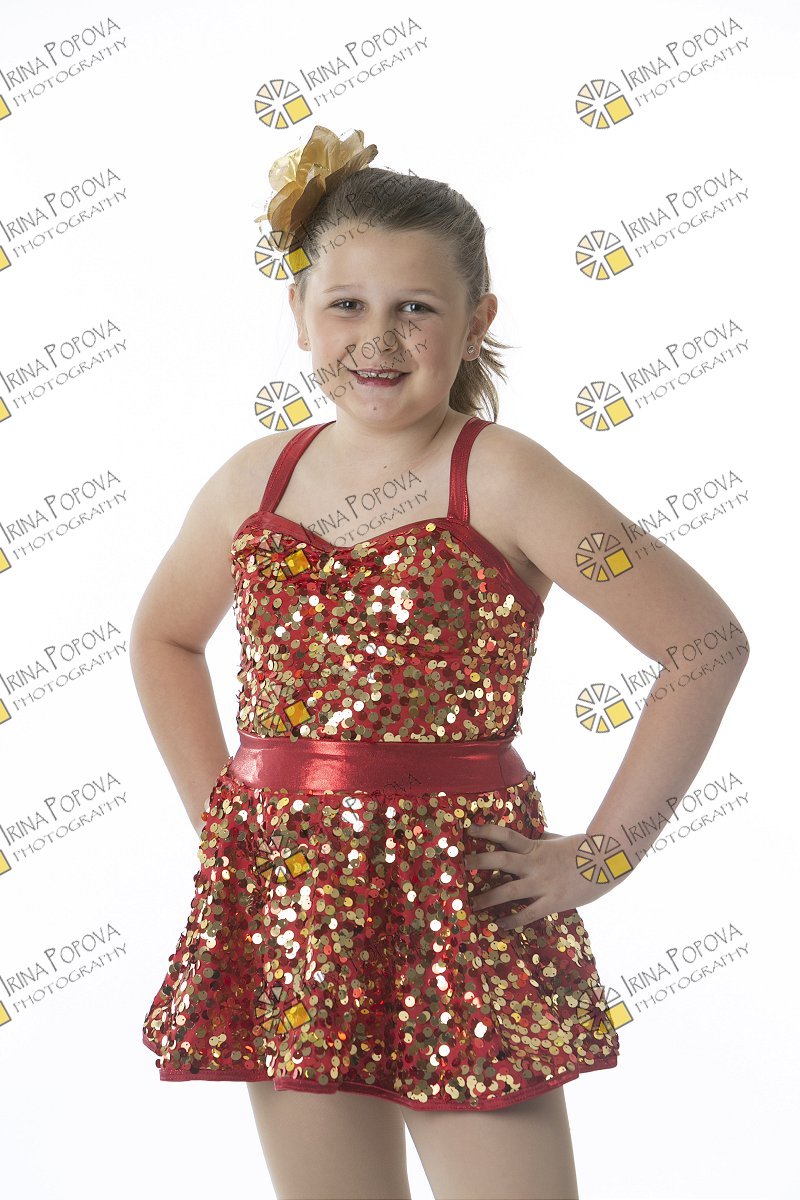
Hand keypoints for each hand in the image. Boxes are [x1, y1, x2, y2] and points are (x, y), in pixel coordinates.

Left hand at [464, 824, 627, 930]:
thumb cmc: (583, 850)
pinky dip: (513, 920)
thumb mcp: (559, 839)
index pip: (506, 835)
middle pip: (501, 860)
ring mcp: (543, 883)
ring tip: (472, 904)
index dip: (486, 830)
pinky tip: (500, 924)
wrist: (608, 863)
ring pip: (509, 890)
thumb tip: (535, 834)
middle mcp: (535, 864)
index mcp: (536, 847)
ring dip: (488, 898)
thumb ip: (543, 839)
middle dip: (479, 861)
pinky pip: (528, 913)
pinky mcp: (553, 901)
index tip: (468, 829)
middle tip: (462, 864)